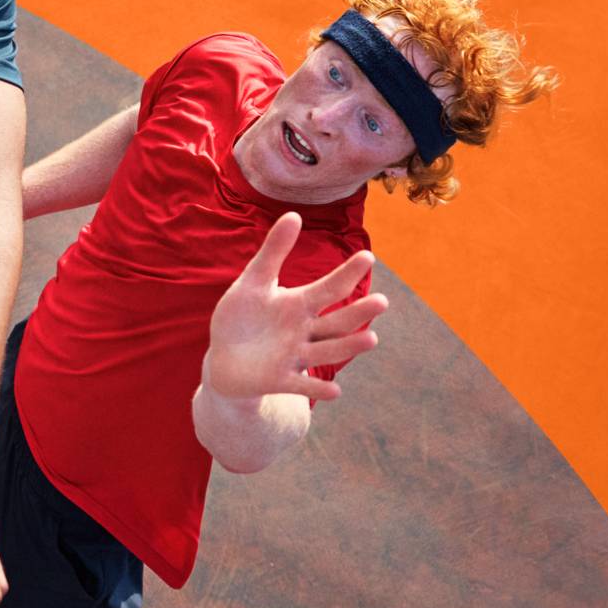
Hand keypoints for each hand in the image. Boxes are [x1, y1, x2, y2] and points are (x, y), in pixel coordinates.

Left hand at [203, 212, 386, 405]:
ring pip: (326, 350)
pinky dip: (316, 388)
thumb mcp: (254, 282)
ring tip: (372, 339)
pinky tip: (336, 392)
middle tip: (382, 301)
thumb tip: (295, 215)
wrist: (225, 360)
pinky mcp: (279, 379)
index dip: (346, 273)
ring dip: (348, 346)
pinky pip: (301, 384)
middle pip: (335, 321)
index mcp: (299, 305)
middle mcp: (304, 331)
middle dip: (357, 313)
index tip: (368, 256)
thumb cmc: (242, 318)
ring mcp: (294, 356)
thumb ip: (273, 252)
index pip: (328, 288)